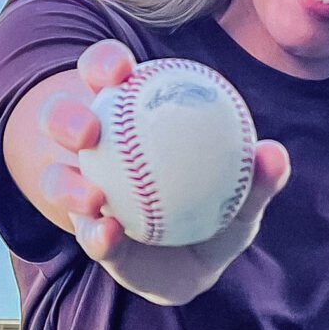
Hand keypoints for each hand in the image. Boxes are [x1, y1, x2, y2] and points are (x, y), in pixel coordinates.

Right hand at [38, 39, 291, 305]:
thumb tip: (273, 153)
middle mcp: (94, 150)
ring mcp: (81, 193)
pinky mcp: (86, 235)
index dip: (103, 63)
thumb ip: (257, 177)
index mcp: (126, 116)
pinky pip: (85, 232)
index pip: (105, 77)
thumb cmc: (216, 213)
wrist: (192, 266)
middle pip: (61, 119)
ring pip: (55, 178)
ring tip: (93, 197)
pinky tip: (109, 234)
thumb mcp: (243, 197)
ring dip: (66, 184)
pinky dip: (95, 234)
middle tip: (89, 131)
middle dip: (64, 117)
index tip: (119, 69)